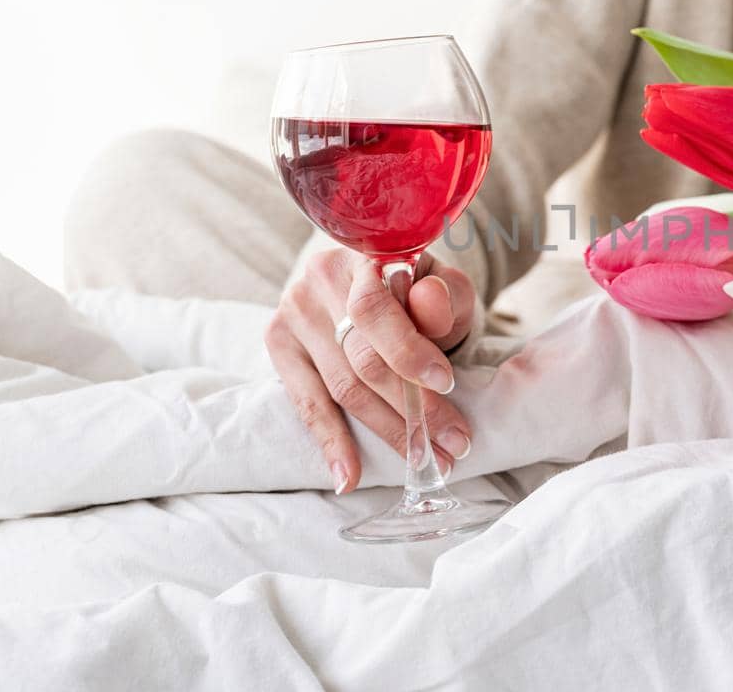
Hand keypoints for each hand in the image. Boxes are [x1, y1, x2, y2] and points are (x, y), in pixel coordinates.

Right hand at [265, 248, 477, 492]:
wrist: (374, 277)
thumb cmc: (417, 287)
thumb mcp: (443, 283)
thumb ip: (444, 294)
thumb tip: (430, 301)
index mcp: (362, 256)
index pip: (375, 309)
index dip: (409, 350)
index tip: (447, 383)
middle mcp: (318, 279)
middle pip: (362, 358)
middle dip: (414, 407)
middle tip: (454, 441)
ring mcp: (292, 313)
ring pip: (342, 387)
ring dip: (389, 430)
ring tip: (427, 458)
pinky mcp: (278, 344)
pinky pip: (307, 403)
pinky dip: (331, 442)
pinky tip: (348, 476)